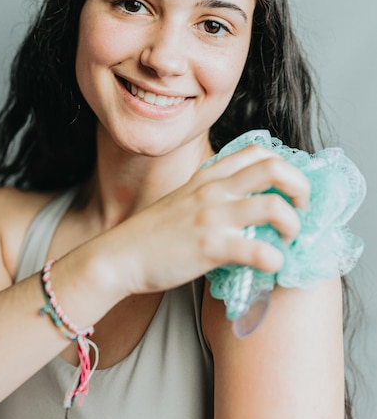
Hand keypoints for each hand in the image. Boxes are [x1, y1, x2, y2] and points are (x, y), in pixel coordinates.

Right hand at [86, 144, 309, 297]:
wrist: (119, 256)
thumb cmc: (152, 234)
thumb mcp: (183, 200)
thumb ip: (212, 194)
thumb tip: (244, 204)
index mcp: (208, 177)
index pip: (257, 151)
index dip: (284, 166)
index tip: (287, 190)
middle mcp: (213, 190)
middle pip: (275, 168)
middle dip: (300, 187)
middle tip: (300, 210)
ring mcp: (212, 217)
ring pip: (274, 207)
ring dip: (293, 225)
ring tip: (286, 241)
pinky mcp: (210, 247)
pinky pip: (260, 251)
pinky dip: (275, 261)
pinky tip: (270, 267)